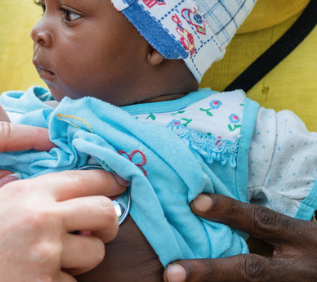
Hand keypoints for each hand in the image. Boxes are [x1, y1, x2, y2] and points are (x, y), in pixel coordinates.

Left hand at [163, 193, 316, 281]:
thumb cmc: (311, 249)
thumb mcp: (297, 232)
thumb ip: (260, 224)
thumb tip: (204, 205)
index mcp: (301, 239)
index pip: (263, 221)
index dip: (230, 211)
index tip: (195, 202)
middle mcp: (296, 270)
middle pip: (250, 271)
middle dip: (209, 272)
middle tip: (172, 273)